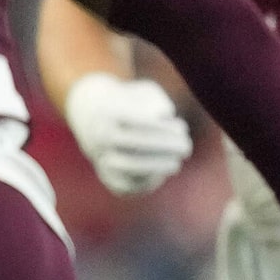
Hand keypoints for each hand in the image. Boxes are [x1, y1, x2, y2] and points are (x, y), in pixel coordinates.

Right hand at [61, 74, 191, 195]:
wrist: (92, 117)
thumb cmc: (130, 103)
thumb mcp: (145, 93)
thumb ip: (159, 103)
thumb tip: (168, 121)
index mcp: (109, 112)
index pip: (141, 120)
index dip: (165, 128)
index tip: (182, 127)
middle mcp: (100, 135)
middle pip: (136, 142)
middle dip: (167, 146)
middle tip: (187, 147)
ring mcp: (100, 156)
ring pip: (129, 166)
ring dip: (158, 166)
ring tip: (175, 163)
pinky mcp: (105, 176)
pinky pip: (126, 186)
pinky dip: (146, 182)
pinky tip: (161, 174)